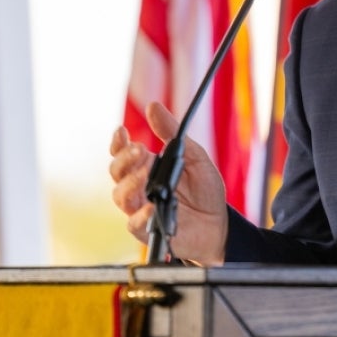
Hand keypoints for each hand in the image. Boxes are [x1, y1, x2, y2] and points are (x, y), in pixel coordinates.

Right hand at [109, 102, 228, 264]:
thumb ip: (172, 132)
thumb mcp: (194, 156)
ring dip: (130, 184)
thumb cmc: (205, 190)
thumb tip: (153, 106)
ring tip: (144, 175)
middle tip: (140, 150)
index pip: (122, 153)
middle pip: (117, 172)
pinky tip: (151, 206)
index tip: (122, 131)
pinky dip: (140, 215)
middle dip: (124, 160)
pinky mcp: (147, 230)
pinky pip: (134, 224)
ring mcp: (141, 208)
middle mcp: (139, 187)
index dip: (118, 143)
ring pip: (120, 196)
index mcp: (146, 167)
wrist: (219, 223)